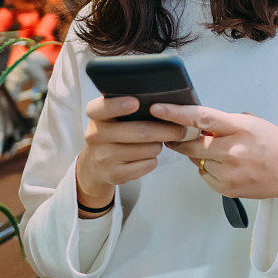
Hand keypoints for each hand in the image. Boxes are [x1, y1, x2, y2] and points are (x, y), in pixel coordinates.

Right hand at [76, 96, 188, 210]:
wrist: (95, 165)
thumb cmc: (114, 133)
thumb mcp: (113, 116)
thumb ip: (131, 106)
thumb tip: (167, 105)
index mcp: (96, 115)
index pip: (103, 107)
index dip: (118, 105)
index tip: (136, 102)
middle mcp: (95, 135)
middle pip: (140, 131)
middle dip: (167, 130)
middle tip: (182, 129)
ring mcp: (103, 156)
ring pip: (148, 149)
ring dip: (159, 145)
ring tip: (156, 142)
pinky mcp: (114, 174)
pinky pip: (147, 164)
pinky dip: (153, 159)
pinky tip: (146, 156)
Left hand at [151, 104, 277, 200]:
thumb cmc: (272, 142)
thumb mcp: (251, 123)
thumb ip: (224, 122)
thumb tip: (196, 123)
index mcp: (239, 128)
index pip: (201, 117)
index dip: (176, 113)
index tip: (157, 109)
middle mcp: (233, 150)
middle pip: (190, 144)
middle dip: (178, 138)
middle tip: (173, 133)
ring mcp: (230, 172)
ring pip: (197, 161)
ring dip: (200, 155)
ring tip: (220, 152)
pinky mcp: (228, 189)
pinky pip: (205, 175)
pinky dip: (210, 169)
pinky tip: (227, 166)